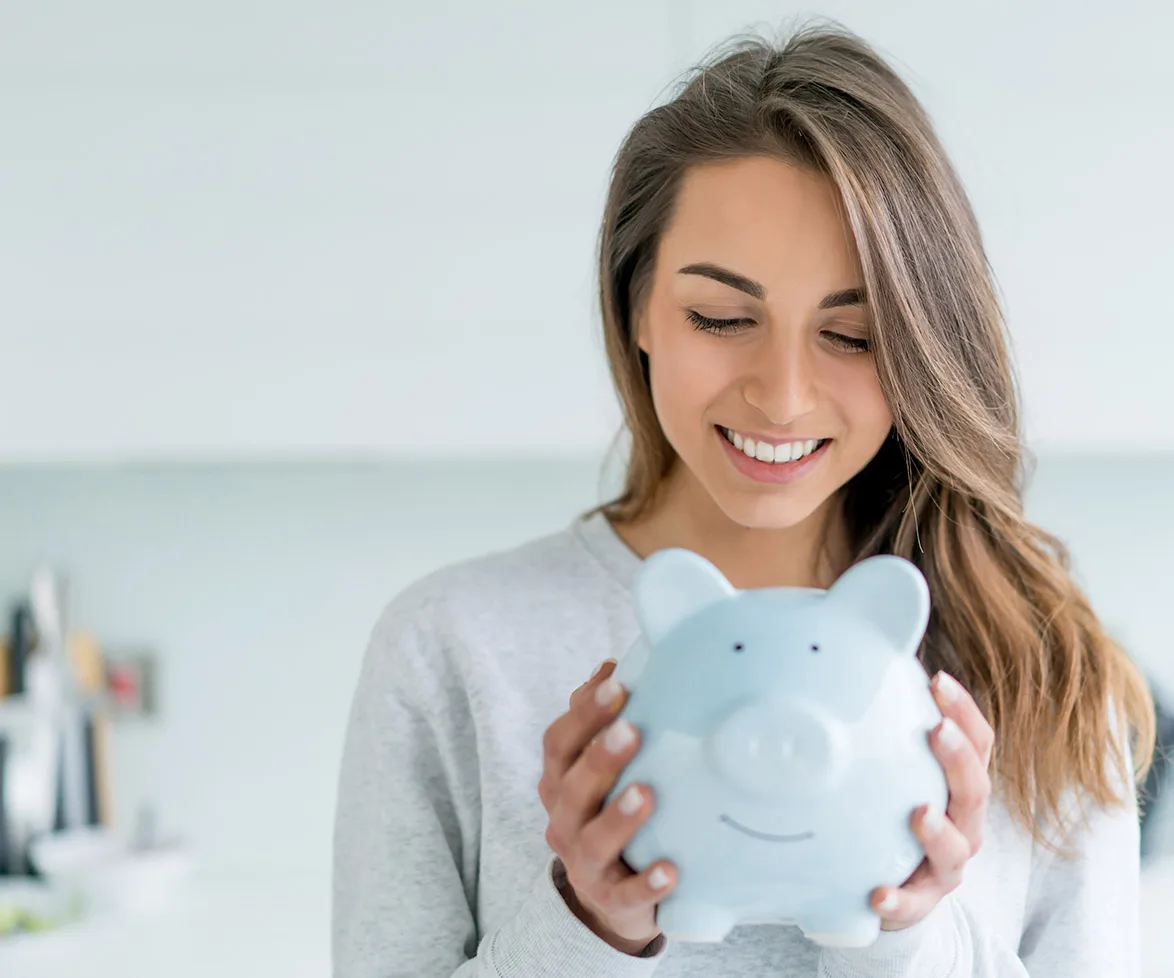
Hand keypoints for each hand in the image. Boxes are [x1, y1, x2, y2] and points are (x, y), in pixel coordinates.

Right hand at [537, 659, 677, 954]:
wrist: (609, 897)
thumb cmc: (607, 813)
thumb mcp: (598, 770)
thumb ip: (598, 721)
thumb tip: (609, 666)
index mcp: (560, 782)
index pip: (558, 743)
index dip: (584, 714)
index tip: (617, 683)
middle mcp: (564, 821)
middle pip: (571, 788)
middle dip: (600, 758)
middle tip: (631, 729)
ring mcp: (585, 864)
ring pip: (593, 841)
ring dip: (618, 817)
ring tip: (645, 793)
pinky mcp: (612, 901)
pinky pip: (626, 895)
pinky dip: (646, 884)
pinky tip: (670, 870)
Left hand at [872, 670, 993, 930]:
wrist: (884, 886)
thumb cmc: (888, 811)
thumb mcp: (891, 767)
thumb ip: (882, 724)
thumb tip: (850, 658)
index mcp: (958, 784)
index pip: (976, 742)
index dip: (962, 710)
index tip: (936, 679)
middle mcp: (962, 822)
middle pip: (974, 789)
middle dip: (958, 758)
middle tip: (936, 730)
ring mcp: (945, 865)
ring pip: (956, 848)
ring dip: (938, 830)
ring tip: (919, 813)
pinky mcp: (920, 903)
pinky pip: (913, 905)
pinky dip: (899, 901)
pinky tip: (878, 894)